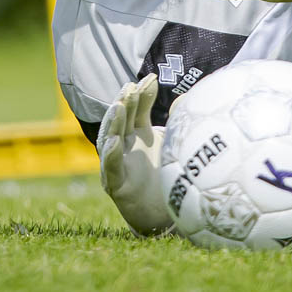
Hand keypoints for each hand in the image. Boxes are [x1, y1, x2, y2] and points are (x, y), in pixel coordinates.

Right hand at [96, 73, 171, 235]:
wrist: (160, 214)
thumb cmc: (164, 174)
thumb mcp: (169, 142)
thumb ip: (174, 120)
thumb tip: (181, 98)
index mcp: (136, 133)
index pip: (136, 109)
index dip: (142, 93)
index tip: (150, 78)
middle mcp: (124, 145)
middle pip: (121, 119)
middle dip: (125, 102)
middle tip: (130, 87)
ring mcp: (118, 164)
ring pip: (110, 138)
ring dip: (113, 122)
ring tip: (118, 106)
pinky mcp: (116, 185)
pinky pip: (111, 168)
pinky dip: (110, 154)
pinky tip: (114, 141)